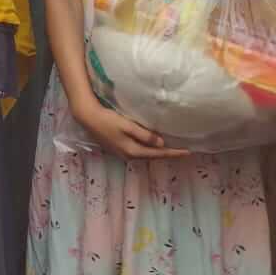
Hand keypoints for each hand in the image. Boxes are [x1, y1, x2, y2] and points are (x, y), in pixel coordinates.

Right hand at [73, 100, 189, 159]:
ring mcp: (121, 153)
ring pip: (144, 155)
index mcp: (133, 151)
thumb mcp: (128, 126)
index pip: (158, 154)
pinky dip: (146, 150)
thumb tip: (161, 144)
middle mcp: (128, 155)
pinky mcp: (116, 148)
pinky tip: (149, 145)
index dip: (173, 153)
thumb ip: (145, 135)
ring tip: (168, 148)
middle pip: (152, 157)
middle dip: (166, 154)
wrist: (87, 117)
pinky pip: (136, 151)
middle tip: (180, 150)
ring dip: (156, 152)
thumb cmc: (108, 119)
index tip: (188, 152)